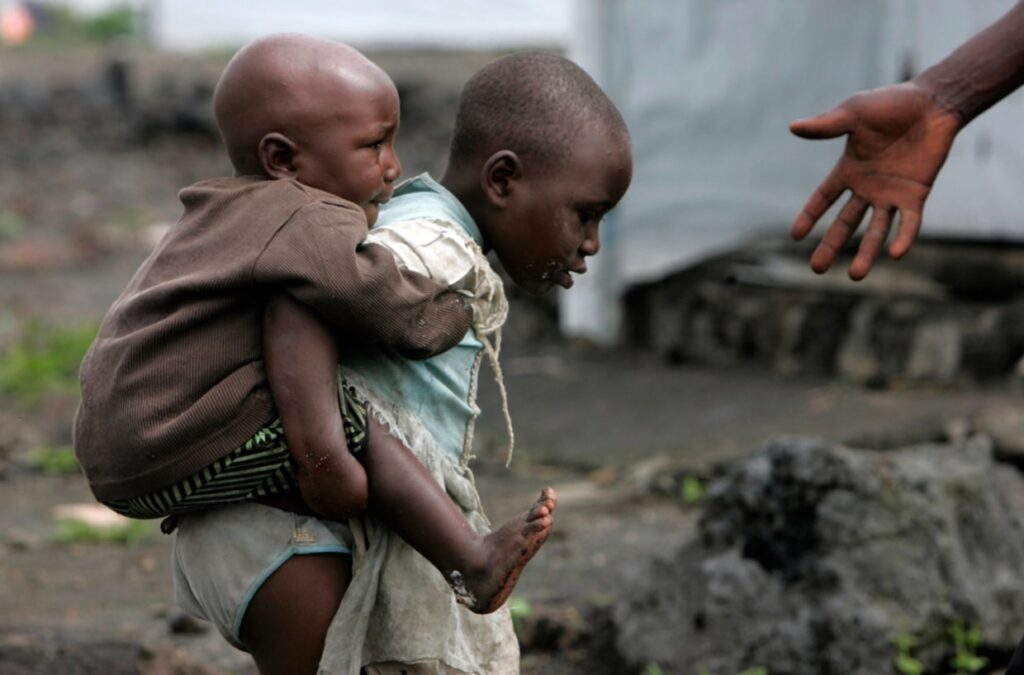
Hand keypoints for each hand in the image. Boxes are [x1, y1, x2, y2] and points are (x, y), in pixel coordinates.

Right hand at [790, 82, 960, 279]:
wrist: (933, 102)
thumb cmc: (892, 103)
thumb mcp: (854, 113)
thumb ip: (826, 126)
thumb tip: (792, 128)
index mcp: (849, 169)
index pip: (823, 198)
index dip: (809, 216)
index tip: (796, 236)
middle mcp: (868, 187)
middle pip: (845, 223)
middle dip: (830, 246)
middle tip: (815, 269)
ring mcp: (892, 193)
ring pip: (875, 230)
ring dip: (866, 253)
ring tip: (855, 276)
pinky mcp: (916, 194)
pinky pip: (909, 222)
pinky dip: (904, 237)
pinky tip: (895, 254)